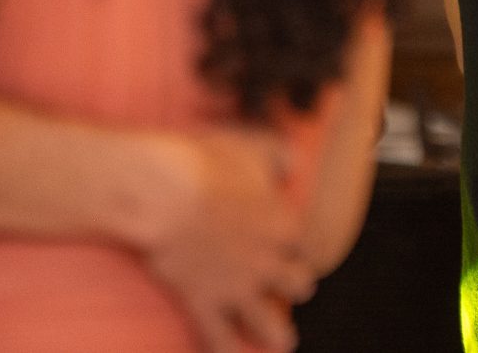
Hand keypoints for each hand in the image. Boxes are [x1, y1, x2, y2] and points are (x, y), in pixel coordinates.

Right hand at [131, 127, 313, 352]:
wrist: (165, 196)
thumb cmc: (207, 165)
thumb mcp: (253, 147)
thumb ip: (279, 156)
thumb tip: (291, 164)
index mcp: (283, 224)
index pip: (312, 244)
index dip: (309, 247)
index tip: (304, 249)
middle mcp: (268, 261)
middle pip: (300, 284)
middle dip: (298, 285)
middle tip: (295, 287)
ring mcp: (237, 286)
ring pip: (270, 322)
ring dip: (278, 334)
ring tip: (284, 343)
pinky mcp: (204, 301)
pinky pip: (219, 338)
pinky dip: (224, 351)